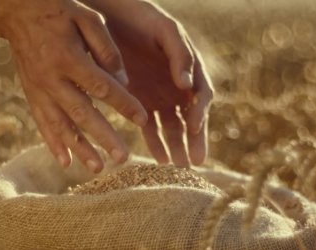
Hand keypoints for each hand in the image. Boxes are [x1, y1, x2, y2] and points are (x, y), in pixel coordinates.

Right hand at [5, 0, 157, 171]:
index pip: (102, 86)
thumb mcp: (87, 18)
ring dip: (80, 148)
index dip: (124, 104)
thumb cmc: (60, 11)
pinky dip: (54, 144)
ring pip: (62, 124)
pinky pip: (43, 123)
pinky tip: (66, 163)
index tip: (143, 119)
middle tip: (123, 158)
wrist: (16, 11)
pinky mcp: (31, 94)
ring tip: (98, 169)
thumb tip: (124, 79)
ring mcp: (40, 89)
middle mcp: (53, 78)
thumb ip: (107, 48)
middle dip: (103, 137)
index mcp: (70, 57)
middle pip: (82, 113)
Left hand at [90, 0, 213, 165]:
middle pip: (191, 119)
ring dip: (176, 147)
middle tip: (194, 162)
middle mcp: (179, 87)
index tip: (194, 127)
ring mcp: (161, 97)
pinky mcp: (141, 103)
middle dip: (193, 141)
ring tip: (177, 167)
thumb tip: (186, 85)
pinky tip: (159, 159)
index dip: (199, 112)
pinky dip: (155, 143)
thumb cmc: (145, 19)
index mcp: (191, 69)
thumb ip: (179, 55)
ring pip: (172, 128)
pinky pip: (151, 127)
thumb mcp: (166, 31)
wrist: (114, 16)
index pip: (201, 97)